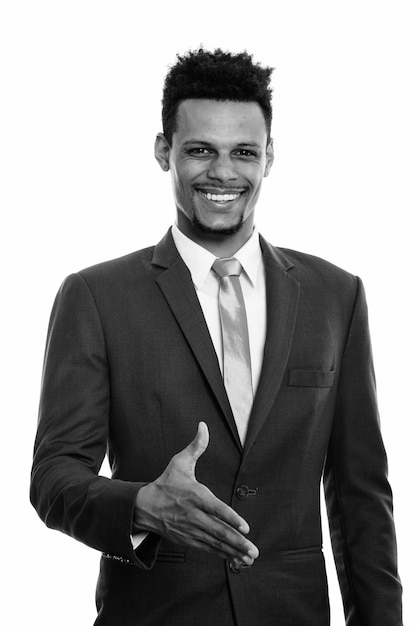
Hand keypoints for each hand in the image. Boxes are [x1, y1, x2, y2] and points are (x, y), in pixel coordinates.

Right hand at [133, 422, 258, 565]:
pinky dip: (222, 555)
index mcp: (194, 496)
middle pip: (217, 531)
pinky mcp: (188, 540)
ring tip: (250, 558)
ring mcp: (190, 530)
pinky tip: (236, 560)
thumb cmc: (165, 483)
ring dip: (233, 551)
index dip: (230, 518)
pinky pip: (208, 549)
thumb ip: (196, 446)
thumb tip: (203, 426)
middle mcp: (193, 515)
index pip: (215, 508)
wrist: (143, 507)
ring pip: (215, 543)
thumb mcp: (179, 462)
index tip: (245, 527)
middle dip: (237, 541)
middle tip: (253, 550)